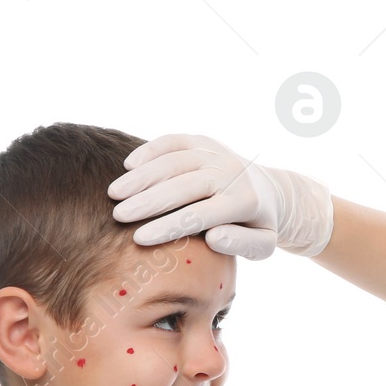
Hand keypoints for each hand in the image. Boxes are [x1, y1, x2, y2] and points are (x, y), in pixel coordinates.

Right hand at [105, 134, 333, 259]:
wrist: (270, 191)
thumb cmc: (258, 226)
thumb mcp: (262, 244)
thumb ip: (242, 244)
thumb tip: (213, 236)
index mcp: (244, 202)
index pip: (200, 215)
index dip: (168, 226)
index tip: (139, 238)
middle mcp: (230, 173)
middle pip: (183, 185)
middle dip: (149, 201)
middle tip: (118, 215)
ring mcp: (217, 153)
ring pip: (175, 160)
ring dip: (143, 176)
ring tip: (114, 192)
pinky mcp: (205, 141)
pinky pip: (175, 140)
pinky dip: (151, 150)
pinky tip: (129, 165)